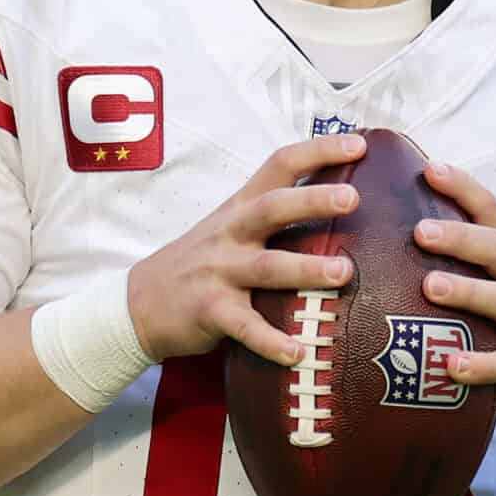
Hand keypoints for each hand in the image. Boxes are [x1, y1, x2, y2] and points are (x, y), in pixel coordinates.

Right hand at [127, 133, 362, 364]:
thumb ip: (272, 214)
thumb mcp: (229, 227)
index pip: (279, 166)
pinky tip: (297, 352)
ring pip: (266, 267)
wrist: (138, 304)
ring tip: (343, 272)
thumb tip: (337, 200)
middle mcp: (231, 234)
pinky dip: (271, 340)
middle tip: (352, 198)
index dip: (317, 151)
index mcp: (240, 208)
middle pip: (271, 209)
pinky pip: (245, 327)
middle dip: (311, 201)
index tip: (356, 144)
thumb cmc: (200, 262)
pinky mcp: (210, 312)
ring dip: (306, 268)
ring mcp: (219, 273)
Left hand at [416, 161, 495, 416]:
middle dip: (462, 238)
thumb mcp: (490, 278)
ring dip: (468, 291)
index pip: (492, 211)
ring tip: (430, 287)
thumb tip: (385, 227)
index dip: (464, 189)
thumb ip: (455, 256)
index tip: (430, 170)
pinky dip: (482, 364)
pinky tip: (452, 365)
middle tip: (420, 232)